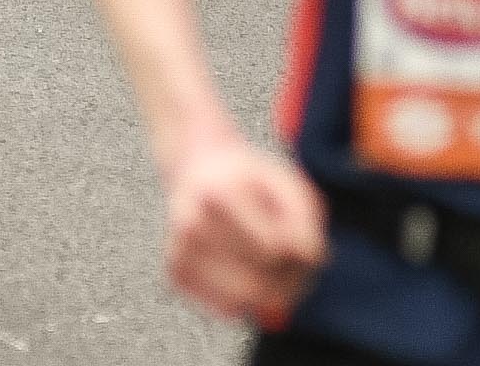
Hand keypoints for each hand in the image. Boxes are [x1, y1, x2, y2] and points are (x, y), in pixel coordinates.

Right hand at [158, 134, 329, 329]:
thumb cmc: (253, 184)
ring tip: (275, 266)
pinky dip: (248, 299)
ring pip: (242, 303)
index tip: (301, 238)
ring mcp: (178, 251)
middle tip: (294, 260)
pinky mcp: (175, 273)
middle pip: (258, 284)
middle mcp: (190, 224)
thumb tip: (304, 267)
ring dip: (270, 293)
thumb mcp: (287, 188)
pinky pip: (228, 308)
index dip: (299, 252)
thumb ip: (304, 225)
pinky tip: (249, 271)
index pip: (273, 249)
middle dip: (286, 280)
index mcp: (218, 194)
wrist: (199, 170)